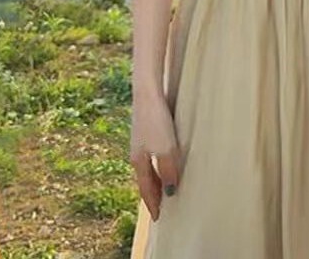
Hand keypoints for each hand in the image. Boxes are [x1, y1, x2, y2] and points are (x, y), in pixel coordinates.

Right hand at [129, 90, 180, 220]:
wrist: (148, 92)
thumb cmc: (156, 120)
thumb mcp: (166, 149)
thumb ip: (168, 171)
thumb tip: (171, 191)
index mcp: (139, 161)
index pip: (145, 188)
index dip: (153, 203)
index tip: (158, 217)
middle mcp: (137, 152)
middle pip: (145, 178)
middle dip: (152, 192)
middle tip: (160, 205)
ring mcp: (141, 140)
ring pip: (148, 165)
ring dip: (155, 177)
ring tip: (163, 186)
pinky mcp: (147, 128)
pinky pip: (152, 153)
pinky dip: (157, 163)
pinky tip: (164, 157)